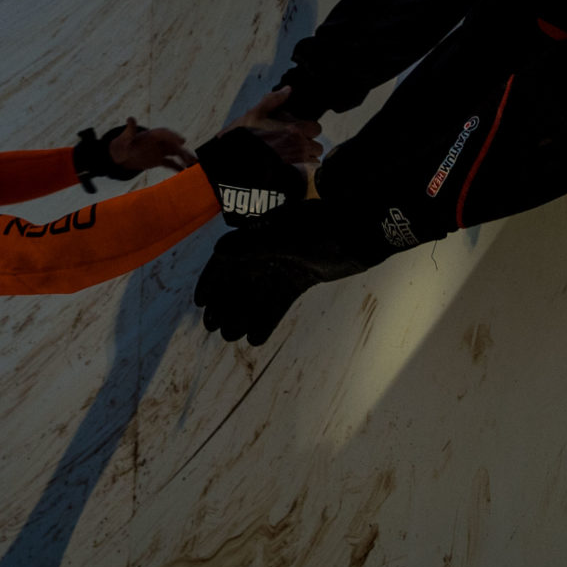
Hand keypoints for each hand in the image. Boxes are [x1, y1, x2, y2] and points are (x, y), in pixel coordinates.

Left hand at [105, 119, 192, 174]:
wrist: (120, 155)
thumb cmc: (122, 145)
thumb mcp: (125, 138)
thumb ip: (129, 130)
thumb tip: (130, 118)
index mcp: (151, 135)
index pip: (165, 134)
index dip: (173, 137)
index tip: (182, 141)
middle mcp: (158, 142)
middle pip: (172, 144)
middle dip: (181, 150)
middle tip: (190, 158)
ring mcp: (160, 151)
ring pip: (175, 153)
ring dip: (183, 157)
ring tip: (193, 164)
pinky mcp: (159, 160)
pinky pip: (170, 163)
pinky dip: (177, 167)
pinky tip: (184, 172)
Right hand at [191, 200, 390, 343]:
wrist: (365, 231)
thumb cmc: (327, 228)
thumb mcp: (289, 237)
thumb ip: (254, 244)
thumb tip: (218, 250)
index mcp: (261, 233)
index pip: (228, 258)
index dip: (212, 280)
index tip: (201, 303)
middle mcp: (269, 247)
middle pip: (241, 279)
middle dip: (225, 304)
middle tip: (212, 328)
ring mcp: (286, 263)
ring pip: (259, 293)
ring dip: (244, 314)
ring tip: (231, 338)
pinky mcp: (302, 276)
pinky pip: (279, 300)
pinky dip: (268, 318)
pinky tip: (256, 337)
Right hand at [232, 87, 322, 168]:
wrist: (235, 160)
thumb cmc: (245, 137)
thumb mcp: (256, 113)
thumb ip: (274, 100)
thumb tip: (288, 90)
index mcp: (294, 129)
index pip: (316, 128)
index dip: (308, 128)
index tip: (298, 129)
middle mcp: (299, 146)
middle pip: (317, 147)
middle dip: (308, 144)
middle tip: (294, 143)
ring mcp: (296, 163)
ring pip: (313, 161)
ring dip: (306, 158)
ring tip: (290, 155)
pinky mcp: (291, 175)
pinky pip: (305, 173)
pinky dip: (300, 169)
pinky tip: (287, 165)